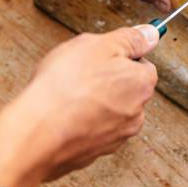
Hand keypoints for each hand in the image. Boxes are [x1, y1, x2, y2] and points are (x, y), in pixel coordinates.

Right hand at [0, 25, 159, 186]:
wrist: (36, 133)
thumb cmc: (65, 86)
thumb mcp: (100, 45)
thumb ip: (130, 39)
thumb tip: (150, 34)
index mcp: (142, 84)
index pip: (143, 64)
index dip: (120, 56)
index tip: (101, 55)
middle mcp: (136, 113)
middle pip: (126, 88)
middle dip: (107, 79)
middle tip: (80, 73)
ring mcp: (116, 136)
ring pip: (109, 110)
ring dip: (94, 102)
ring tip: (67, 94)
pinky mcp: (95, 152)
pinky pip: (91, 130)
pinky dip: (81, 122)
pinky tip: (62, 114)